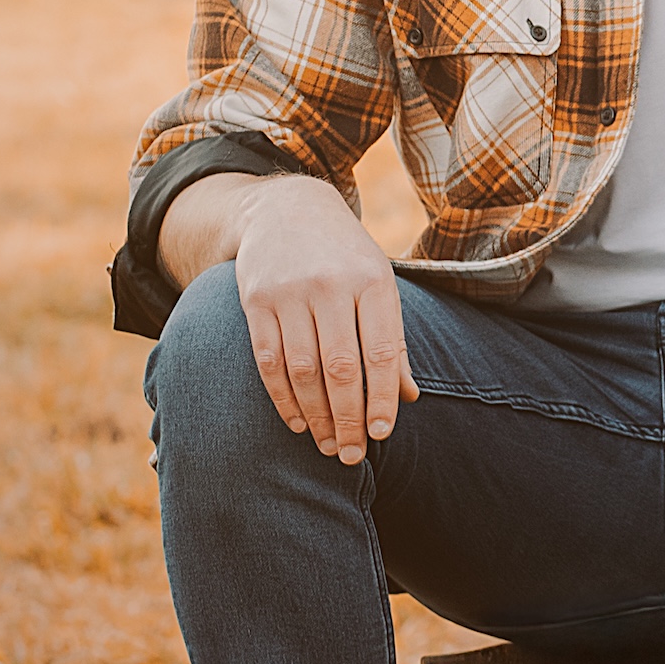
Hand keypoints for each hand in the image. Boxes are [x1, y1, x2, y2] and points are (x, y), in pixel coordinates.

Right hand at [230, 179, 417, 464]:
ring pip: (303, 369)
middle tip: (350, 455)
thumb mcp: (379, 284)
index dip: (381, 398)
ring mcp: (290, 292)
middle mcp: (331, 285)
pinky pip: (268, 360)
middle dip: (347, 418)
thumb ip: (393, 339)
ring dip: (315, 415)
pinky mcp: (256, 300)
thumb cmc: (345, 257)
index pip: (382, 351)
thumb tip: (408, 398)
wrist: (288, 208)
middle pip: (341, 367)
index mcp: (372, 281)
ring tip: (325, 445)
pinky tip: (296, 421)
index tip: (380, 435)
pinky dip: (282, 398)